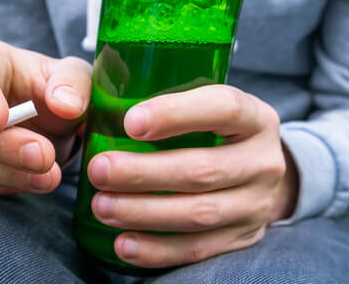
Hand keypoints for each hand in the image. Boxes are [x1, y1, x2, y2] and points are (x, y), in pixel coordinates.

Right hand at [0, 39, 91, 194]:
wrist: (52, 119)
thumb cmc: (57, 87)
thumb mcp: (75, 76)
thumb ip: (74, 84)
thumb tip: (65, 104)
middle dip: (5, 146)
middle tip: (44, 157)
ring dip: (9, 173)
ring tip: (50, 177)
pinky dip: (6, 186)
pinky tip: (35, 182)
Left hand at [88, 85, 298, 267]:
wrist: (257, 169)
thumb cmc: (210, 127)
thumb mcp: (201, 102)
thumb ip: (159, 98)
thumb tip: (85, 103)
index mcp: (255, 116)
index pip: (223, 107)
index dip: (176, 114)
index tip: (130, 122)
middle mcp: (264, 160)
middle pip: (203, 170)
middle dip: (144, 173)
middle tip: (99, 170)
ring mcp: (257, 204)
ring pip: (199, 213)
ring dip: (143, 212)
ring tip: (102, 206)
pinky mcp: (243, 238)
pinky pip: (198, 248)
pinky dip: (157, 249)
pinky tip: (123, 244)